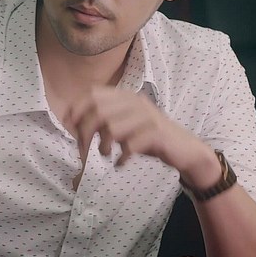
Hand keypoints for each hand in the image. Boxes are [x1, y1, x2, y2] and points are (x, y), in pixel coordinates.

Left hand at [65, 86, 212, 177]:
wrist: (185, 149)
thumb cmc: (148, 137)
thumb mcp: (124, 124)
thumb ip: (102, 120)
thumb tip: (72, 124)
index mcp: (125, 96)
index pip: (92, 93)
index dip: (76, 109)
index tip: (69, 127)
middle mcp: (135, 102)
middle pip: (98, 112)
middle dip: (86, 133)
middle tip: (85, 151)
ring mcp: (147, 116)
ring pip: (112, 128)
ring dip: (104, 146)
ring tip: (107, 155)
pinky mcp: (157, 133)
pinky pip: (130, 145)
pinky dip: (121, 157)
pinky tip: (121, 163)